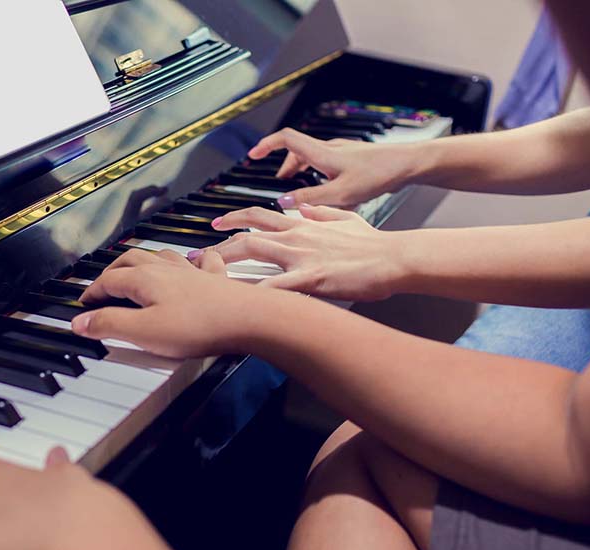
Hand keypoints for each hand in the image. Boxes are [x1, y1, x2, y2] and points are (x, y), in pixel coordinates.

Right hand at [71, 249, 260, 357]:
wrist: (249, 318)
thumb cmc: (200, 325)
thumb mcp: (144, 332)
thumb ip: (110, 324)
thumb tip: (81, 322)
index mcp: (144, 279)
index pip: (107, 281)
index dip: (91, 293)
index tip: (83, 305)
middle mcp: (166, 269)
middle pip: (130, 261)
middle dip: (112, 271)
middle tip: (102, 284)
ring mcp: (192, 271)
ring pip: (161, 256)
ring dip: (144, 261)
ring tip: (137, 268)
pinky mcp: (215, 278)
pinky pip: (201, 260)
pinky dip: (191, 259)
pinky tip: (195, 260)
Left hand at [197, 205, 404, 300]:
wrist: (393, 257)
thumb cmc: (374, 244)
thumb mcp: (345, 218)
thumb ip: (320, 212)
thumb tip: (301, 206)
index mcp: (303, 225)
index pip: (260, 217)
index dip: (235, 219)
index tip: (217, 225)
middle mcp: (296, 236)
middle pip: (246, 235)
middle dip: (216, 246)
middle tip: (195, 257)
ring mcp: (301, 256)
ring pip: (253, 252)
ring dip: (224, 262)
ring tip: (203, 275)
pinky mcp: (310, 277)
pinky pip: (275, 285)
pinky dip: (254, 293)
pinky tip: (236, 302)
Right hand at [250, 128, 419, 208]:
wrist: (410, 164)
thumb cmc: (380, 175)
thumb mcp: (341, 194)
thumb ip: (310, 199)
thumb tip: (284, 202)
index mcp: (322, 153)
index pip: (286, 139)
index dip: (266, 145)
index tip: (252, 155)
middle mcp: (330, 149)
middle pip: (297, 151)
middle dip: (284, 166)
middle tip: (278, 183)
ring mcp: (343, 152)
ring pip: (313, 158)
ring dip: (301, 172)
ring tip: (301, 190)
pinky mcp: (353, 159)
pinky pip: (327, 163)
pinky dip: (318, 174)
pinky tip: (328, 192)